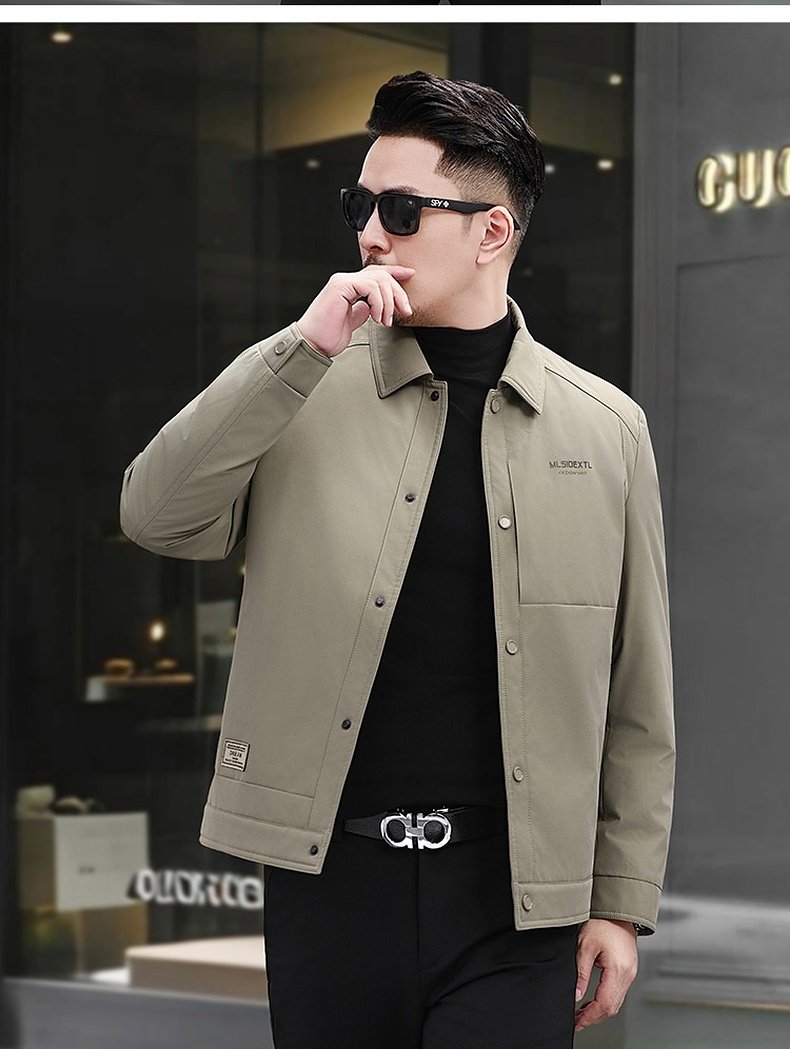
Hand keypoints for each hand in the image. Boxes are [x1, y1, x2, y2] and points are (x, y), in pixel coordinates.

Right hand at [296, 264, 414, 357]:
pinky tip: (376, 317)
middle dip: (398, 292)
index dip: (395, 272)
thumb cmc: (328, 336)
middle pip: (381, 274)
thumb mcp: (354, 320)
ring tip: (385, 321)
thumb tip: (378, 306)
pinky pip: (369, 286)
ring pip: (378, 279)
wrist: (313, 344)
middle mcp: (345, 280)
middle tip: (405, 310)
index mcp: (349, 286)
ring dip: (388, 302)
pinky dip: (379, 302)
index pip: (376, 273)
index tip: (410, 275)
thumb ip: (365, 309)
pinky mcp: (340, 286)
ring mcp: (342, 281)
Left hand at [574, 919, 637, 1031]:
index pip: (604, 1003)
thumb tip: (576, 995)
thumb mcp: (585, 946)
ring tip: (581, 1014)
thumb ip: (581, 973)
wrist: (618, 912)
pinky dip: (605, 1002)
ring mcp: (630, 974)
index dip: (589, 1016)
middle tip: (576, 1022)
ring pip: (616, 1003)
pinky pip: (618, 994)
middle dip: (593, 1018)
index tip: (577, 1022)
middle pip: (612, 1008)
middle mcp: (627, 975)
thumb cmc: (603, 923)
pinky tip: (593, 1002)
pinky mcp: (628, 971)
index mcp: (618, 969)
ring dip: (599, 1011)